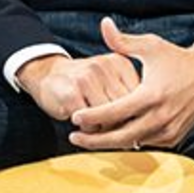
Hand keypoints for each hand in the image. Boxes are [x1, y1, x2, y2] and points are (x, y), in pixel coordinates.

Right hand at [14, 49, 142, 122]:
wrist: (47, 74)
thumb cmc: (86, 82)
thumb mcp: (110, 78)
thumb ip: (128, 92)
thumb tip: (145, 122)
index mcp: (120, 62)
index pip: (139, 95)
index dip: (136, 114)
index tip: (131, 123)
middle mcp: (104, 67)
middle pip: (125, 107)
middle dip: (122, 123)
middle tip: (116, 130)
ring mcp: (86, 78)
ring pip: (108, 116)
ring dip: (104, 129)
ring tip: (98, 126)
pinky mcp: (70, 92)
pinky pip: (89, 122)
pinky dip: (88, 129)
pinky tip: (83, 123)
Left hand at [67, 18, 193, 151]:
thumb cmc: (177, 58)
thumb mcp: (151, 46)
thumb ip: (123, 40)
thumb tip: (104, 24)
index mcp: (151, 95)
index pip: (114, 113)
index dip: (91, 117)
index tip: (75, 117)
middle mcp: (160, 116)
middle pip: (119, 137)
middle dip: (94, 140)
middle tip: (74, 137)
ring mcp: (168, 129)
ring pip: (132, 143)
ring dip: (111, 143)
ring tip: (91, 138)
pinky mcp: (174, 136)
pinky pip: (146, 143)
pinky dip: (130, 141)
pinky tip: (116, 135)